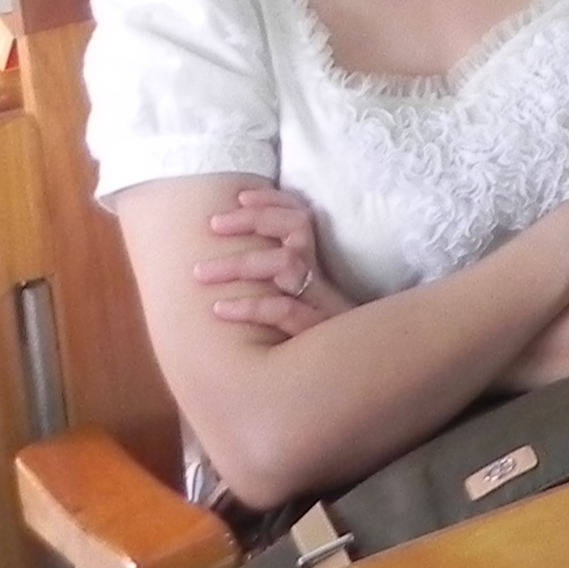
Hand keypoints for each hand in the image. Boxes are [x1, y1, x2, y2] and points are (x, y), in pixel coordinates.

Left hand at [196, 185, 346, 334]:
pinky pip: (285, 311)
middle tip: (213, 223)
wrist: (367, 370)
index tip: (240, 197)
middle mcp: (323, 278)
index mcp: (321, 266)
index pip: (302, 216)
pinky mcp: (317, 332)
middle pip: (296, 230)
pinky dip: (252, 307)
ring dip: (241, 264)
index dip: (272, 202)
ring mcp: (322, 303)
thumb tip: (249, 268)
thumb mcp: (313, 305)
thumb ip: (287, 284)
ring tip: (201, 272)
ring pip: (286, 265)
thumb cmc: (329, 341)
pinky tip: (221, 310)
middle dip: (253, 220)